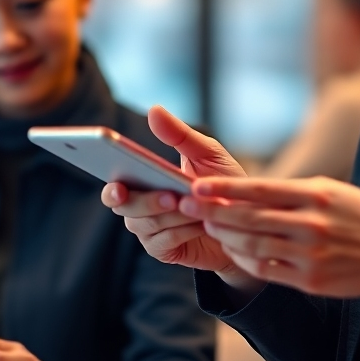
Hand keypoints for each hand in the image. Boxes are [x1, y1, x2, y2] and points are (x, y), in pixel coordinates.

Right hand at [101, 106, 259, 292]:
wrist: (248, 220)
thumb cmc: (223, 183)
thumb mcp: (206, 153)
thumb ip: (179, 134)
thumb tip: (154, 110)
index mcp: (142, 180)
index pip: (114, 183)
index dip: (110, 185)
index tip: (117, 184)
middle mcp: (139, 205)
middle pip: (124, 206)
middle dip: (146, 201)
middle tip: (170, 196)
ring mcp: (149, 230)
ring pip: (144, 224)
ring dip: (171, 215)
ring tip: (194, 207)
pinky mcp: (163, 250)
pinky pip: (163, 242)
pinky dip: (183, 231)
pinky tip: (202, 223)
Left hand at [178, 175, 359, 298]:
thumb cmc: (359, 214)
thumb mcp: (330, 189)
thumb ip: (291, 190)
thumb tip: (247, 190)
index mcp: (315, 195)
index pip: (259, 189)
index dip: (224, 189)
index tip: (197, 186)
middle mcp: (311, 224)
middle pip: (250, 218)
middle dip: (213, 212)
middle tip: (188, 206)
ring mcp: (310, 255)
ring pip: (253, 246)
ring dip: (225, 237)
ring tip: (209, 227)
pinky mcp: (311, 280)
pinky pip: (267, 269)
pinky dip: (245, 260)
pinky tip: (234, 251)